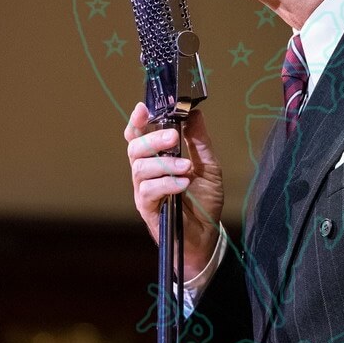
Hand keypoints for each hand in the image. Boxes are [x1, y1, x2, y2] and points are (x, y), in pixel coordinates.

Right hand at [125, 102, 223, 278]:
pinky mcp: (148, 208)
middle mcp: (145, 172)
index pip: (138, 136)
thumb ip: (199, 140)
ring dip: (164, 164)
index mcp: (156, 158)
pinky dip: (166, 184)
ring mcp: (143, 191)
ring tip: (186, 167)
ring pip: (140, 169)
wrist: (207, 234)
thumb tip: (195, 112)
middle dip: (153, 139)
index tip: (143, 109)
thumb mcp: (208, 165)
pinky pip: (149, 191)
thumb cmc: (204, 199)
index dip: (137, 122)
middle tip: (173, 137)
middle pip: (135, 148)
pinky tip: (182, 184)